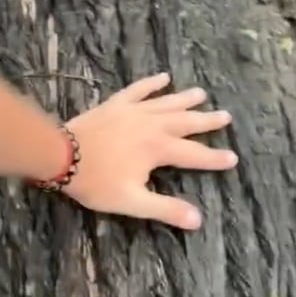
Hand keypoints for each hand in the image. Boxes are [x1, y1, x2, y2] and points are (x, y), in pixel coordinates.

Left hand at [64, 73, 236, 230]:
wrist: (62, 153)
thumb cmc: (96, 181)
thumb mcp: (132, 201)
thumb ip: (165, 209)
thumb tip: (198, 220)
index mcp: (158, 149)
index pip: (195, 155)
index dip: (215, 158)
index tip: (233, 158)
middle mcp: (152, 125)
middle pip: (186, 122)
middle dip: (207, 121)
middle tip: (226, 116)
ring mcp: (134, 110)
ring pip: (167, 102)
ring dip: (185, 99)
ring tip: (202, 94)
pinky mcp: (117, 103)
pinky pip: (139, 89)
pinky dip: (152, 83)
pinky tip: (163, 77)